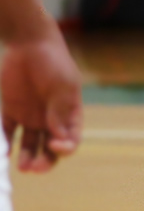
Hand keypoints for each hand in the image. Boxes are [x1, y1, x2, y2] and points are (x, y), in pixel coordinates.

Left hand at [2, 29, 82, 172]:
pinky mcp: (11, 112)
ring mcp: (30, 117)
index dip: (65, 148)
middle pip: (50, 148)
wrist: (29, 43)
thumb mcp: (62, 85)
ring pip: (30, 145)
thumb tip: (58, 137)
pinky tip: (3, 152)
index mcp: (69, 114)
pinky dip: (5, 144)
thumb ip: (59, 111)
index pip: (70, 139)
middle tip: (34, 168)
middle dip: (45, 161)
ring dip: (27, 157)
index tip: (55, 145)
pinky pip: (7, 132)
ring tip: (22, 166)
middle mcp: (51, 119)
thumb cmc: (54, 62)